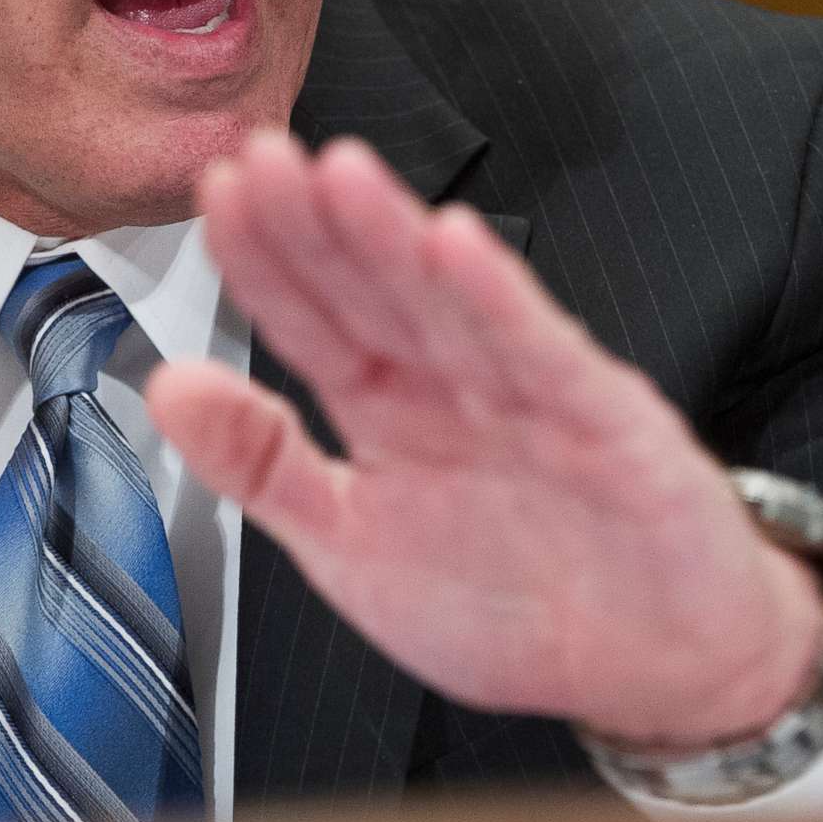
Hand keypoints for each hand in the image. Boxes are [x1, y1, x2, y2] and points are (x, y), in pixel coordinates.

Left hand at [145, 131, 822, 747]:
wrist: (658, 666)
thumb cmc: (518, 604)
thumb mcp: (351, 546)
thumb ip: (262, 466)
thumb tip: (164, 387)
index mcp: (388, 407)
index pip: (312, 317)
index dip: (264, 258)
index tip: (214, 194)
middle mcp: (452, 383)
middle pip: (373, 288)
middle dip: (316, 223)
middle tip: (259, 155)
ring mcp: (527, 392)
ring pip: (447, 302)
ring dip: (394, 238)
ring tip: (339, 175)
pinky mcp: (603, 418)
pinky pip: (541, 352)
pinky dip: (499, 301)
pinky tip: (457, 249)